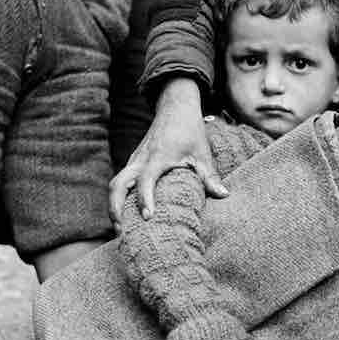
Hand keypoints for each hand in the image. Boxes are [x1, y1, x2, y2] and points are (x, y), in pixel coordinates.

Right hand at [110, 78, 227, 219]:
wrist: (175, 108)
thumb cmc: (190, 130)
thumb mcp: (202, 153)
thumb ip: (210, 176)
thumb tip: (223, 195)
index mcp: (157, 158)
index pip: (145, 180)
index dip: (144, 199)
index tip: (148, 217)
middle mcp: (140, 160)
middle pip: (117, 185)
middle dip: (115, 208)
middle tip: (121, 231)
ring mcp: (134, 160)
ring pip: (115, 184)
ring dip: (114, 205)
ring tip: (120, 228)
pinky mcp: (134, 162)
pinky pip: (121, 181)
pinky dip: (120, 198)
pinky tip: (127, 214)